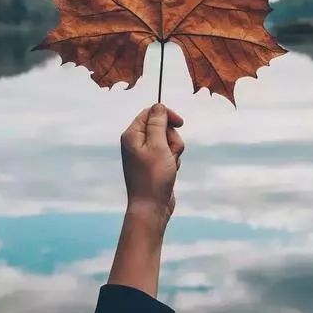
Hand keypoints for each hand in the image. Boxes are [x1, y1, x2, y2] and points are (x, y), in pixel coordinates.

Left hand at [120, 103, 184, 224]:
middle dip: (172, 137)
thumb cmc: (153, 177)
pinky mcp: (154, 164)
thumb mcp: (158, 145)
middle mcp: (136, 143)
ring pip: (168, 140)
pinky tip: (171, 172)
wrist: (151, 207)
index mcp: (132, 135)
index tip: (180, 123)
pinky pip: (169, 153)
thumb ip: (158, 123)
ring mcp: (145, 154)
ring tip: (170, 165)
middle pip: (162, 126)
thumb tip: (158, 105)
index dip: (166, 115)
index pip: (150, 113)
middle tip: (170, 152)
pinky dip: (173, 160)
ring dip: (174, 150)